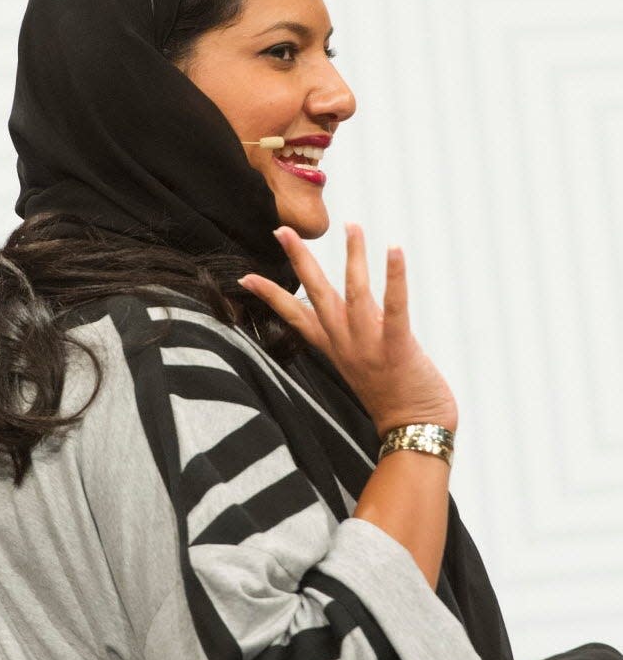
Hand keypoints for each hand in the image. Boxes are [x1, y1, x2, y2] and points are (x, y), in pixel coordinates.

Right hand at [238, 224, 457, 438]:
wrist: (414, 434)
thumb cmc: (396, 401)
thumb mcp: (367, 364)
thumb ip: (359, 334)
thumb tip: (358, 309)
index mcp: (336, 349)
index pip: (296, 317)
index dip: (271, 296)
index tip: (245, 276)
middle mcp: (346, 345)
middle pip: (317, 296)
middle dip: (299, 261)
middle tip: (281, 230)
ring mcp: (369, 347)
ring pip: (354, 294)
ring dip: (352, 256)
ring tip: (351, 226)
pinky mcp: (398, 349)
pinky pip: (395, 308)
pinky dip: (394, 277)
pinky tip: (393, 249)